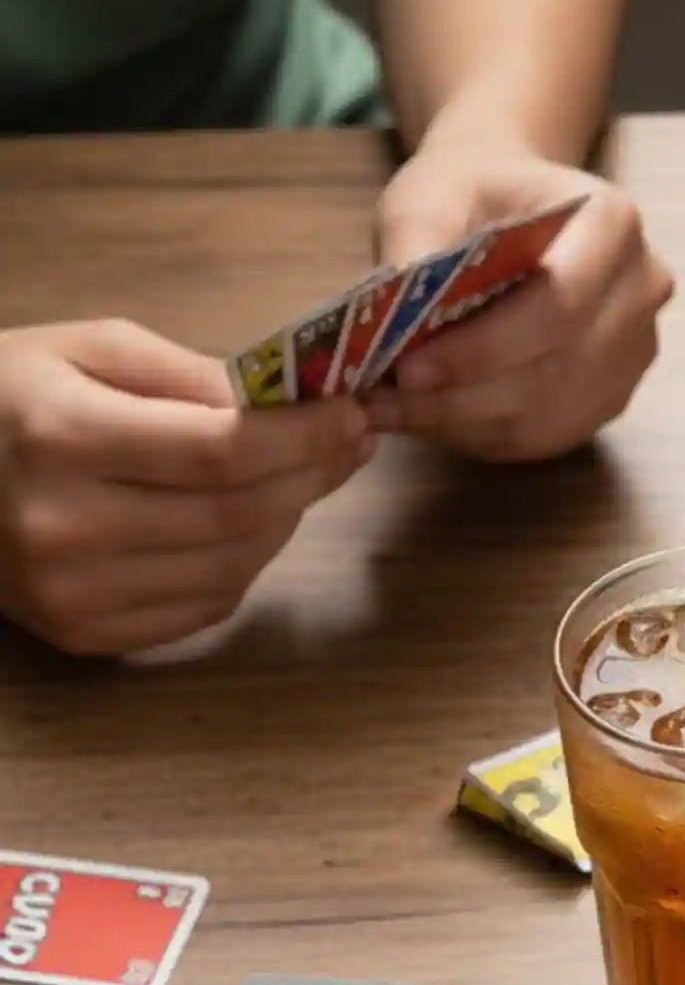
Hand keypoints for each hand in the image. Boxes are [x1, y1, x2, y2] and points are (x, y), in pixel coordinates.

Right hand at [0, 322, 372, 655]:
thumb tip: (289, 406)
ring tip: (304, 479)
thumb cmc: (7, 399)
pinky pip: (205, 606)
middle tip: (348, 445)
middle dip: (311, 477)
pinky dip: (246, 565)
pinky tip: (252, 524)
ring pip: (235, 567)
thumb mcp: (84, 350)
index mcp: (60, 437)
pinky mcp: (85, 634)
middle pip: (237, 516)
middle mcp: (65, 526)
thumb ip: (188, 374)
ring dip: (288, 521)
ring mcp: (73, 592)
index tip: (350, 415)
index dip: (302, 438)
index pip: (221, 452)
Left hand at [365, 142, 672, 461]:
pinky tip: (435, 420)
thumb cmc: (474, 191)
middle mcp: (641, 289)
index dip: (484, 348)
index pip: (558, 304)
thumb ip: (413, 246)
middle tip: (388, 403)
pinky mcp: (615, 392)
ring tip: (398, 414)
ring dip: (469, 425)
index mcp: (612, 223)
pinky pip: (553, 435)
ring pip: (554, 415)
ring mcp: (637, 348)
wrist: (514, 207)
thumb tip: (395, 324)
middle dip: (466, 397)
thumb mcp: (429, 193)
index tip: (408, 367)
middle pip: (558, 370)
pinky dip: (487, 437)